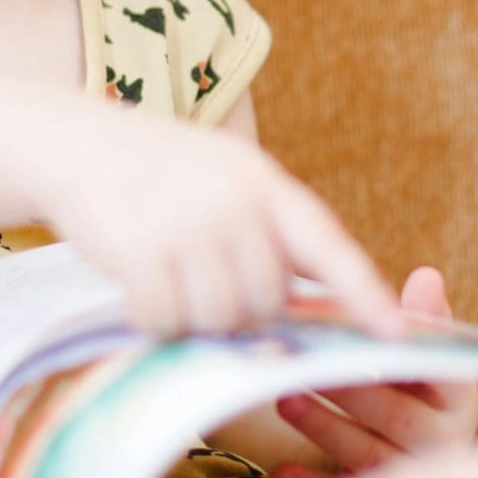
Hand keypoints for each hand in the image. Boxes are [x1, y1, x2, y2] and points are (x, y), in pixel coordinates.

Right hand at [34, 108, 400, 338]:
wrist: (80, 145)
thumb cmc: (158, 172)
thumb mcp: (223, 177)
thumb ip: (264, 229)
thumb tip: (299, 307)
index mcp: (261, 182)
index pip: (325, 243)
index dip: (363, 291)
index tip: (397, 332)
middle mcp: (233, 202)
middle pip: (267, 302)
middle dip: (240, 308)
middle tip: (202, 281)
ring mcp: (188, 227)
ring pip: (220, 320)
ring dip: (193, 317)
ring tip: (168, 276)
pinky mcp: (142, 254)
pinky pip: (168, 322)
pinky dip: (152, 319)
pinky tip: (138, 286)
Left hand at [270, 266, 477, 477]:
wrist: (419, 443)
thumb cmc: (413, 385)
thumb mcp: (422, 350)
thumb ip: (419, 317)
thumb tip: (427, 276)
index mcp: (458, 399)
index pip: (441, 377)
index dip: (405, 356)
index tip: (370, 336)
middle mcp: (444, 443)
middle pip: (396, 417)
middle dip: (349, 390)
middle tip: (306, 363)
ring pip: (369, 456)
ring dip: (324, 427)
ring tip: (285, 399)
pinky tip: (282, 468)